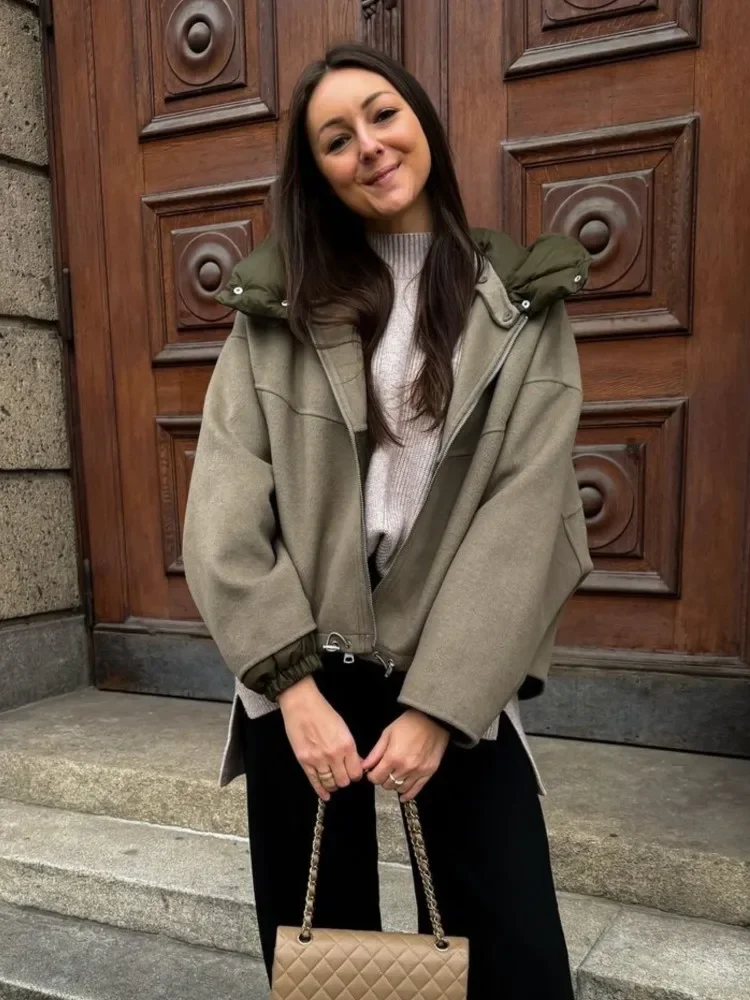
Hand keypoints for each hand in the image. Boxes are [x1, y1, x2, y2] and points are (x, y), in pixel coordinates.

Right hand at [277, 676, 362, 799]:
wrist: (302, 705)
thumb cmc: (323, 712)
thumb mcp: (343, 728)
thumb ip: (351, 748)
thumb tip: (357, 762)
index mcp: (346, 745)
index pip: (356, 772)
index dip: (356, 774)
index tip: (354, 772)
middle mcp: (333, 755)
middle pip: (344, 781)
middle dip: (345, 780)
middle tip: (343, 775)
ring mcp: (318, 760)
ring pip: (330, 783)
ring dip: (333, 784)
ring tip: (333, 781)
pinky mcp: (304, 761)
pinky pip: (314, 782)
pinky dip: (320, 790)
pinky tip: (325, 795)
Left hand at [362, 709, 449, 801]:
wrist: (433, 719)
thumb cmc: (410, 723)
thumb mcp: (387, 733)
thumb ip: (375, 752)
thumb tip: (364, 766)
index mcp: (393, 757)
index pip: (376, 778)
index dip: (372, 776)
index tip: (372, 772)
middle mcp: (405, 768)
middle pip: (387, 785)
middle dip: (382, 779)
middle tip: (384, 771)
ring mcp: (418, 772)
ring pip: (400, 789)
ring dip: (394, 784)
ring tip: (394, 775)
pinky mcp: (428, 773)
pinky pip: (416, 790)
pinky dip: (407, 795)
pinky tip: (402, 795)